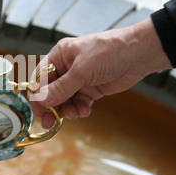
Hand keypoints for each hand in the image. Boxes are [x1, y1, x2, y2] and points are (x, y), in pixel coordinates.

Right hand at [29, 18, 171, 127]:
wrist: (138, 55)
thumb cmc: (108, 52)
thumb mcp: (81, 71)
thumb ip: (61, 88)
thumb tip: (41, 100)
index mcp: (59, 56)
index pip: (40, 77)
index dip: (37, 94)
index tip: (37, 110)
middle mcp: (67, 67)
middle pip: (51, 91)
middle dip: (52, 106)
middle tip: (49, 122)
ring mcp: (79, 79)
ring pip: (65, 99)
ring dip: (68, 109)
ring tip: (74, 114)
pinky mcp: (91, 89)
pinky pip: (79, 102)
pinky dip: (80, 108)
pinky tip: (85, 111)